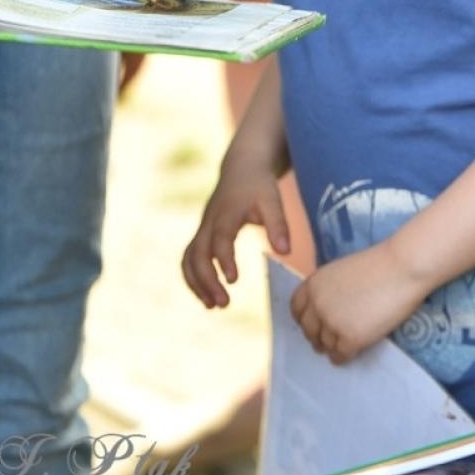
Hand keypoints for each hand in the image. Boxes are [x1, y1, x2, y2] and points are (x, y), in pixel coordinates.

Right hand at [181, 148, 290, 307]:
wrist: (242, 168)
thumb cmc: (260, 185)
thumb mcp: (273, 200)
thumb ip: (279, 225)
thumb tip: (285, 252)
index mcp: (227, 213)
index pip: (221, 239)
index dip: (225, 260)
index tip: (233, 281)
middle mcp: (209, 222)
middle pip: (198, 254)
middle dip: (207, 281)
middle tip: (224, 304)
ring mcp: (202, 229)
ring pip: (189, 259)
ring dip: (197, 283)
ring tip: (213, 306)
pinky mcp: (201, 234)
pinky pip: (189, 259)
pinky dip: (194, 278)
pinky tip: (207, 295)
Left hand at [290, 243, 430, 364]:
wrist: (404, 267)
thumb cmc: (381, 264)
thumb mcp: (343, 271)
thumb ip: (329, 289)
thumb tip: (327, 310)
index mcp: (313, 284)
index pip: (296, 310)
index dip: (305, 319)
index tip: (315, 324)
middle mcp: (316, 305)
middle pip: (309, 331)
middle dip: (318, 336)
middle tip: (331, 339)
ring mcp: (332, 323)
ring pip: (324, 345)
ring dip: (332, 346)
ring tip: (344, 345)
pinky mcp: (350, 338)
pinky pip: (339, 356)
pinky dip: (344, 356)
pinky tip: (353, 352)